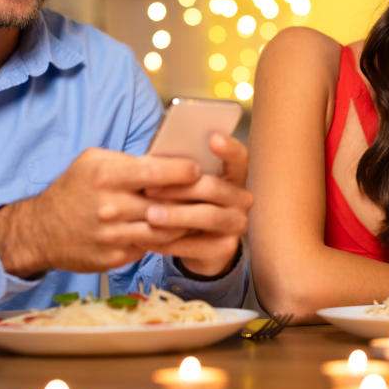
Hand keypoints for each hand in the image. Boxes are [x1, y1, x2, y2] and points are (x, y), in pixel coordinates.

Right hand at [0, 148, 199, 276]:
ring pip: (166, 230)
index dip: (183, 171)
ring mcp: (113, 236)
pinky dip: (167, 240)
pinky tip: (180, 232)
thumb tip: (166, 160)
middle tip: (212, 194)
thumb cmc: (71, 190)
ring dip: (186, 223)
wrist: (39, 232)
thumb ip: (128, 160)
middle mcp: (111, 207)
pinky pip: (151, 248)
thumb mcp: (92, 161)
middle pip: (167, 205)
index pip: (156, 173)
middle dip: (194, 199)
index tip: (196, 169)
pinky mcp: (115, 258)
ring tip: (202, 213)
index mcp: (106, 176)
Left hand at [143, 133, 252, 276]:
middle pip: (214, 187)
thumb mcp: (185, 184)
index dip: (228, 148)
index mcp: (233, 175)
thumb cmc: (186, 202)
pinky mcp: (225, 249)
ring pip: (207, 217)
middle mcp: (241, 198)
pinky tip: (147, 238)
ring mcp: (236, 224)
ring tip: (150, 216)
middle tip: (148, 189)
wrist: (197, 243)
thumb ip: (179, 172)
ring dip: (176, 216)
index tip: (212, 138)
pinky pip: (196, 246)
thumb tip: (154, 159)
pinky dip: (169, 243)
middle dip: (180, 188)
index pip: (239, 157)